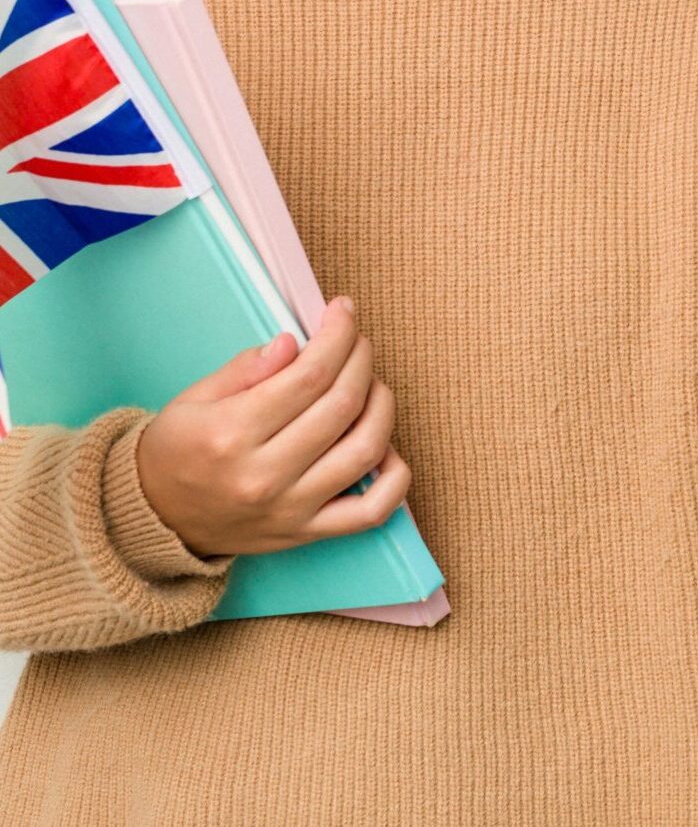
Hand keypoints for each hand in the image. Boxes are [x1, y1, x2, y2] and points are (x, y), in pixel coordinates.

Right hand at [135, 296, 412, 559]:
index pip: (310, 375)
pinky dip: (395, 479)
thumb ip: (247, 369)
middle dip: (361, 359)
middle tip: (357, 340)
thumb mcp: (194, 399)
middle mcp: (264, 476)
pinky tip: (387, 448)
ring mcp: (290, 509)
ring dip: (382, 405)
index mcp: (232, 434)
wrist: (153, 520)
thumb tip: (293, 342)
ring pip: (365, 450)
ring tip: (370, 383)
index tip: (343, 311)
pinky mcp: (306, 533)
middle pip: (342, 405)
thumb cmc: (176, 451)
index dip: (337, 335)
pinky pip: (371, 512)